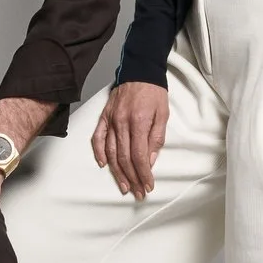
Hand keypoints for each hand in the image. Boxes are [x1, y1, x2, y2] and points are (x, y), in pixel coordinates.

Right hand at [92, 81, 169, 197]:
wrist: (140, 70)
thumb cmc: (154, 92)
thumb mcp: (163, 114)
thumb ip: (157, 138)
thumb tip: (150, 160)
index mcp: (139, 122)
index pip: (139, 156)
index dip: (143, 174)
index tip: (148, 185)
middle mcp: (122, 123)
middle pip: (124, 158)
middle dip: (132, 178)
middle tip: (137, 192)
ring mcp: (111, 120)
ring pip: (111, 152)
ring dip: (117, 172)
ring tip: (124, 186)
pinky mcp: (104, 117)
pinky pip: (98, 138)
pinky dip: (99, 152)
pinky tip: (103, 164)